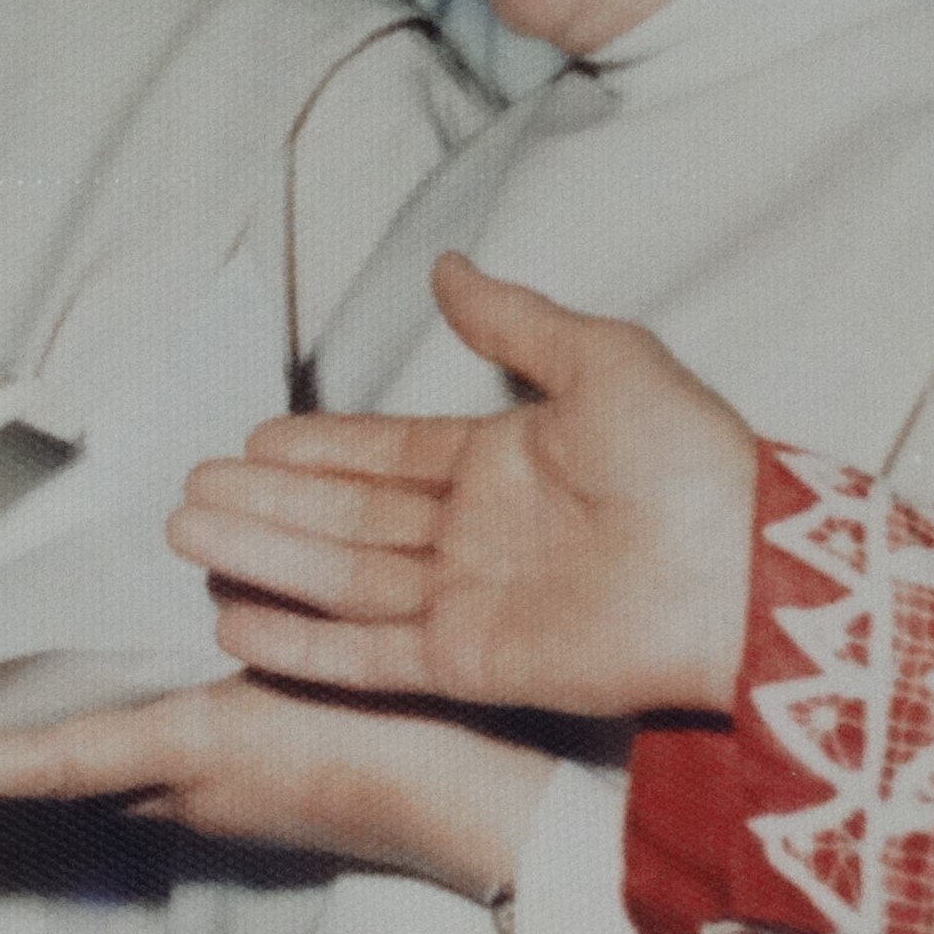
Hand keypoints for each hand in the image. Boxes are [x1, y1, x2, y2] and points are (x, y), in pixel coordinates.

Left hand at [0, 677, 549, 910]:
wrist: (491, 808)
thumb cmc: (411, 734)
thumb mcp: (304, 670)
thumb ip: (234, 630)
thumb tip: (186, 581)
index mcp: (194, 757)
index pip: (56, 764)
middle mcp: (196, 797)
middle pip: (75, 780)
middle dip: (8, 758)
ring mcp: (231, 810)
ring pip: (121, 779)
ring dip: (66, 749)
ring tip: (12, 705)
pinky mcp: (266, 803)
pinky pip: (173, 773)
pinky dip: (134, 738)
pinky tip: (146, 696)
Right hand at [165, 257, 759, 720]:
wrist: (745, 570)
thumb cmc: (692, 460)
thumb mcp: (602, 359)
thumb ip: (513, 319)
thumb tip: (446, 268)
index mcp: (505, 465)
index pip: (387, 455)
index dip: (317, 449)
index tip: (249, 440)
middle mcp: (476, 537)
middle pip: (347, 518)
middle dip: (268, 505)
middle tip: (188, 493)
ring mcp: (469, 604)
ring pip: (341, 579)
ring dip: (264, 560)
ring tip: (189, 537)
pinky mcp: (470, 666)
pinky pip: (368, 654)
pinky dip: (302, 645)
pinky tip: (239, 621)